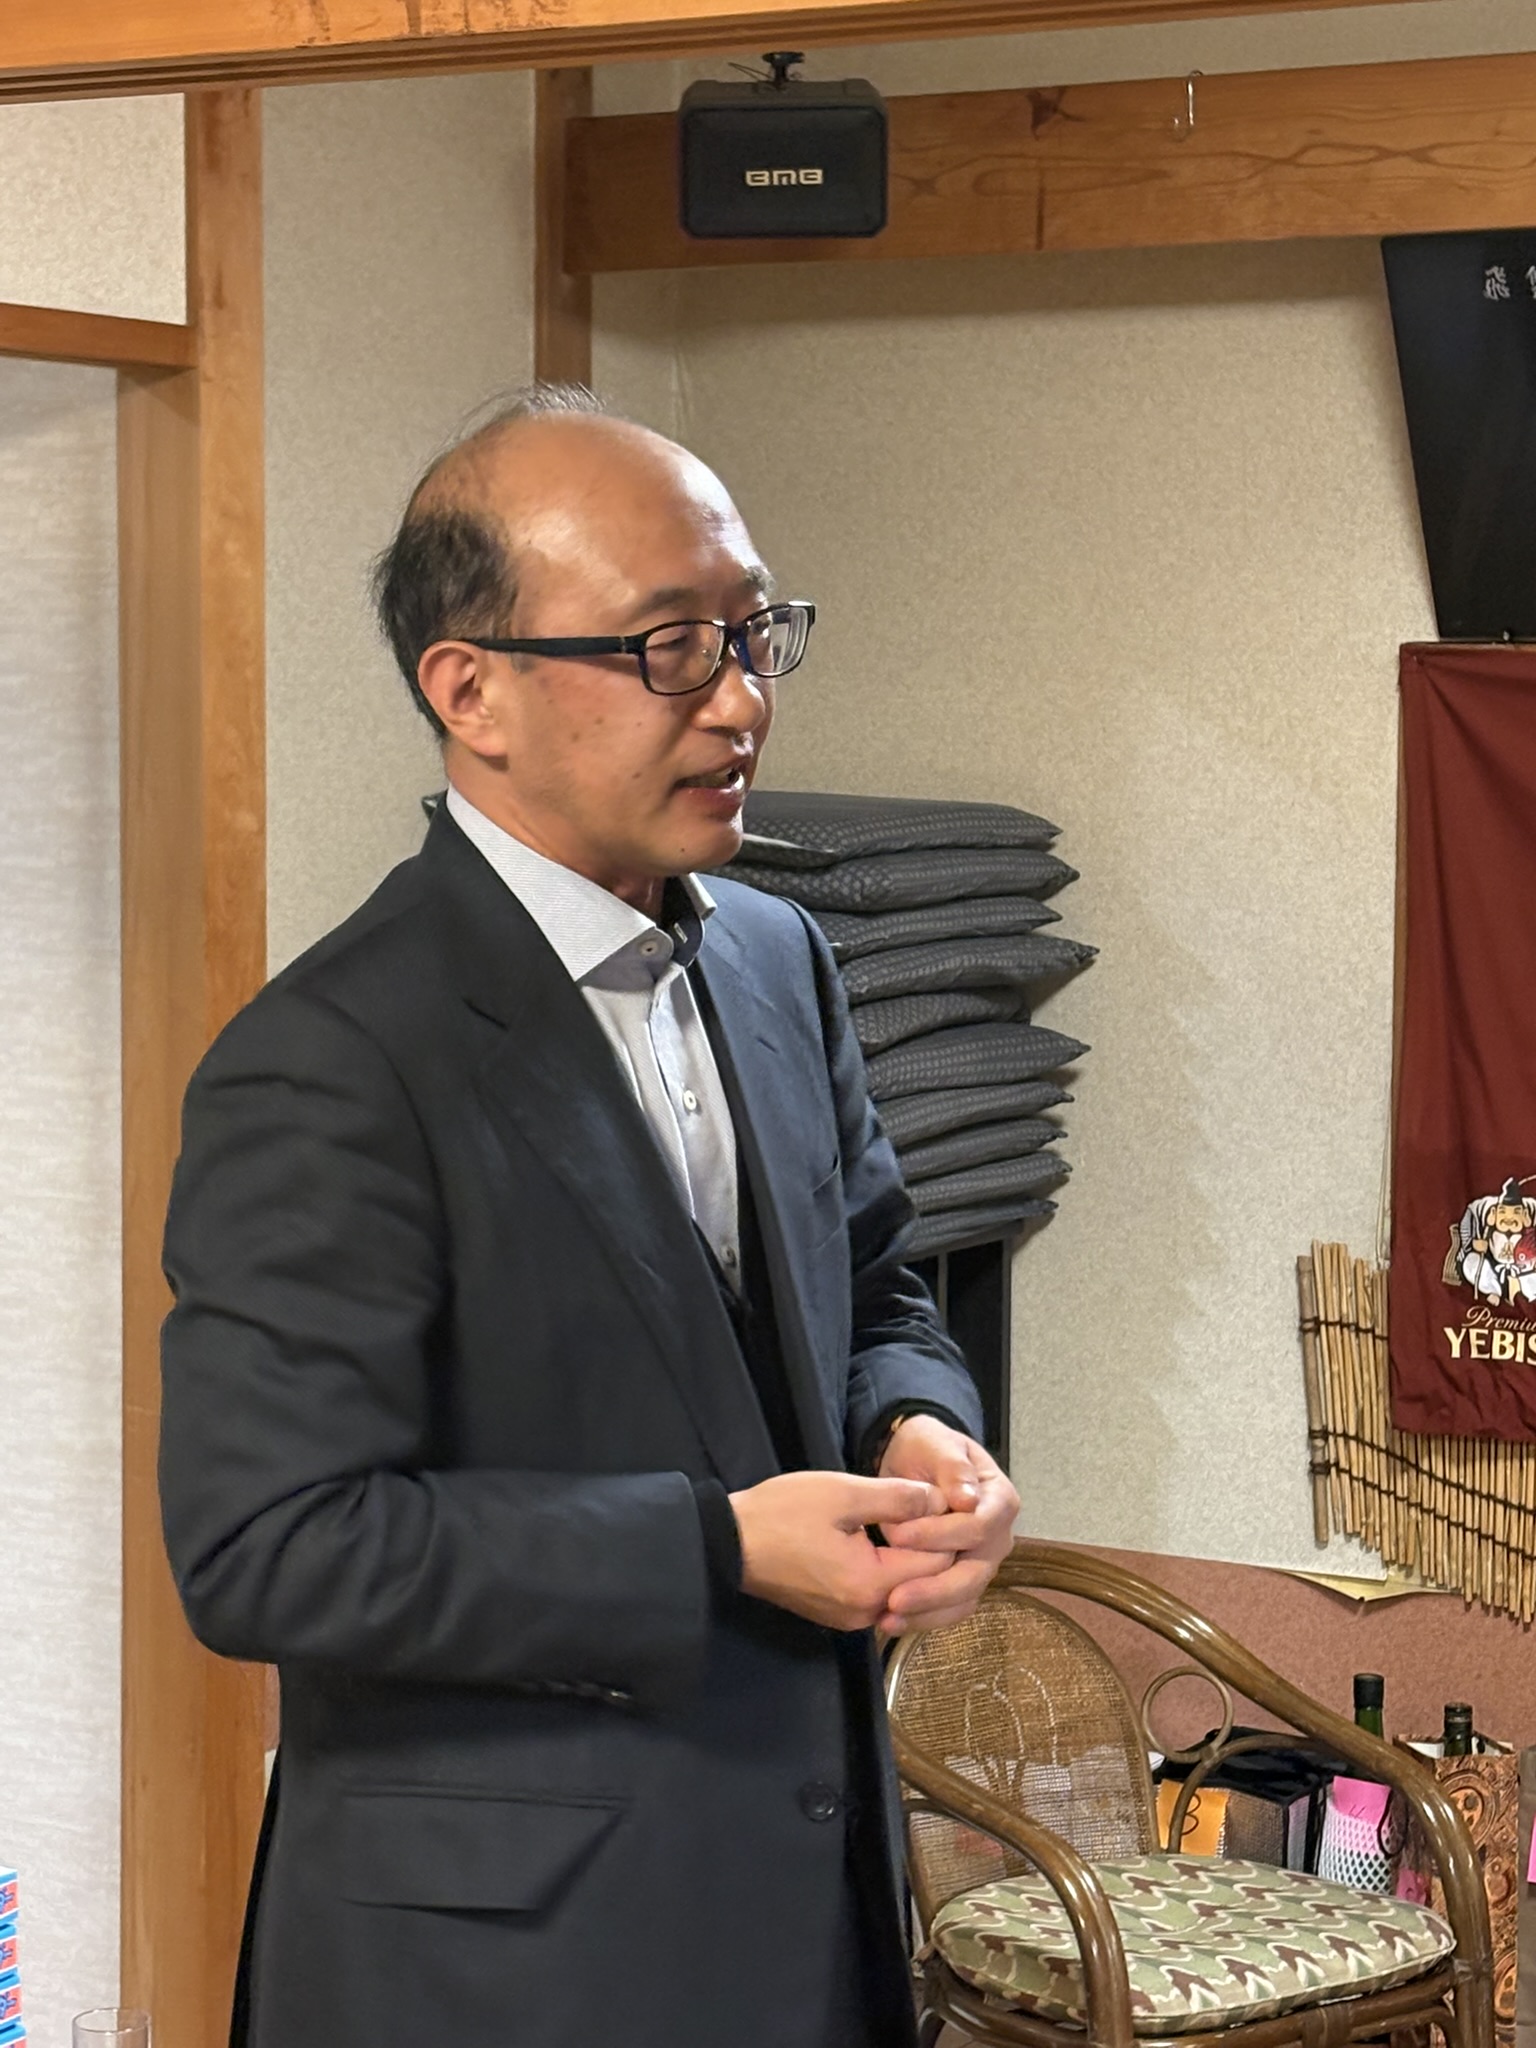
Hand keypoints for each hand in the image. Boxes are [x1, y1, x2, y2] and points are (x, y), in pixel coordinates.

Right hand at [729, 1470, 957, 1631]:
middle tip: (928, 1507)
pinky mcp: (837, 1614)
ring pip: (904, 1591)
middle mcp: (867, 1613)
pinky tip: (886, 1542)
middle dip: (933, 1546)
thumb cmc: (782, 1513)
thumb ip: (898, 1498)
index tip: (938, 1500)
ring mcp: (850, 1618)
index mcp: (871, 1584)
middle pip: (925, 1582)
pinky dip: (892, 1571)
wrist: (728, 1543)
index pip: (937, 1564)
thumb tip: (943, 1500)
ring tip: (908, 1519)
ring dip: (912, 1559)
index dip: (944, 1530)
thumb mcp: (842, 1494)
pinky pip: (881, 1595)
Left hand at [875, 1415, 1018, 1635]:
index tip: (899, 1537)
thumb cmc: (927, 1449)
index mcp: (1000, 1501)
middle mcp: (998, 1538)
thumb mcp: (935, 1444)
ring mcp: (982, 1564)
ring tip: (888, 1619)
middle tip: (894, 1598)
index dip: (940, 1535)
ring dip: (927, 1612)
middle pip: (975, 1573)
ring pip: (963, 1598)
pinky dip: (923, 1618)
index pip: (978, 1527)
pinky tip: (891, 1623)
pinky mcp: (962, 1583)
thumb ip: (951, 1468)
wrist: (914, 1463)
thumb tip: (967, 1500)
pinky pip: (950, 1609)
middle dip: (935, 1589)